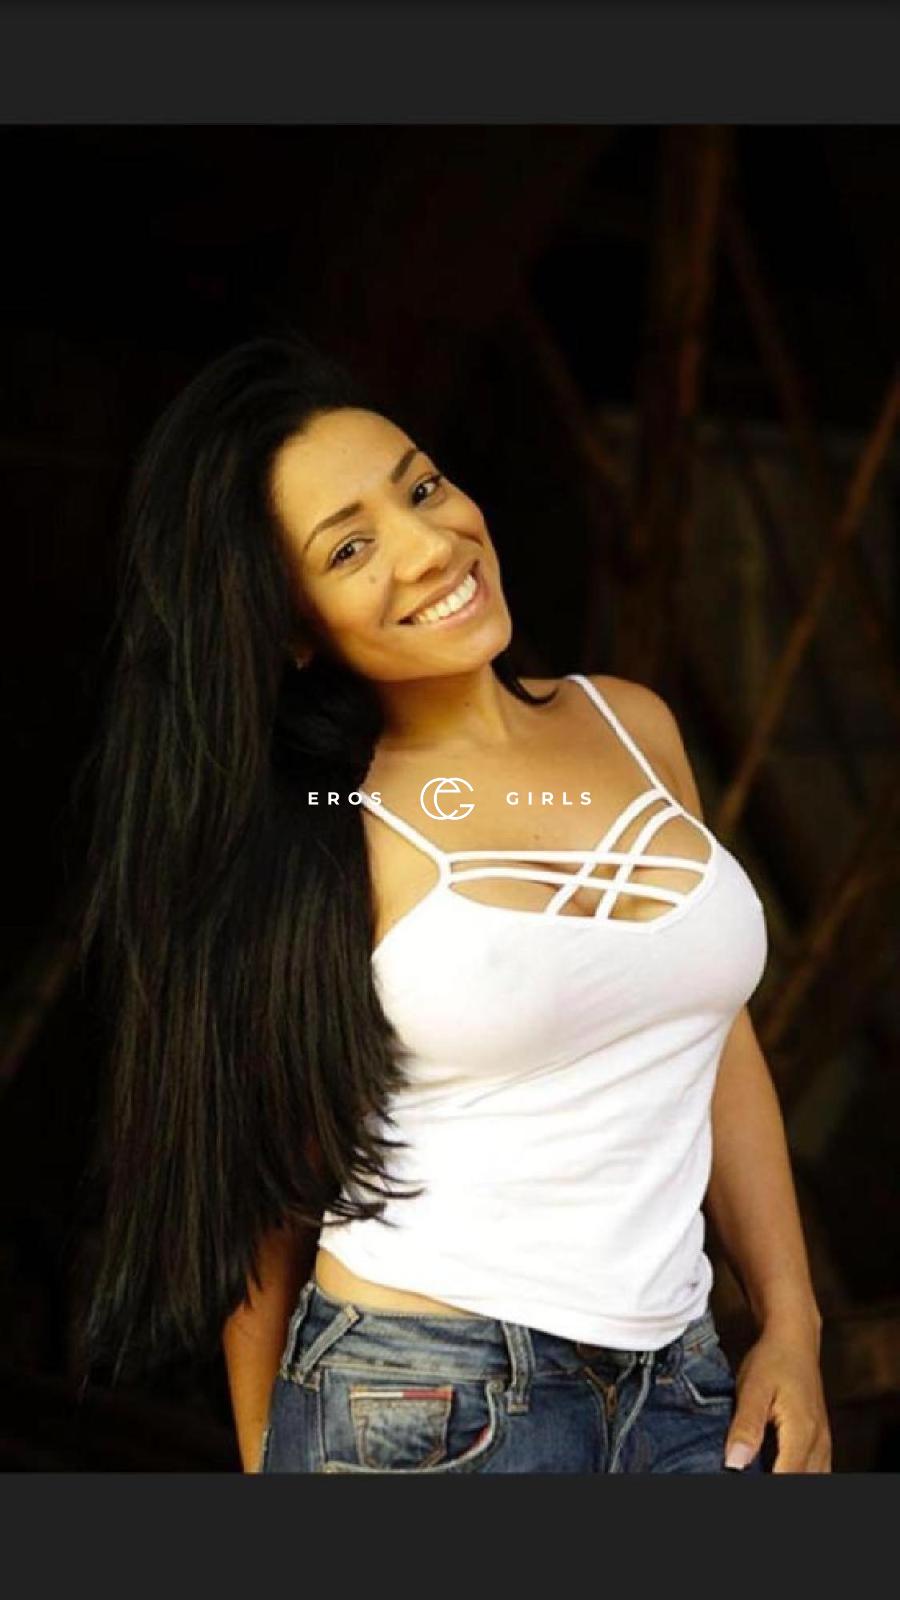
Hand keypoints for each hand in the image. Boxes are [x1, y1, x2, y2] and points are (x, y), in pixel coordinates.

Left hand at [724, 1326, 831, 1472]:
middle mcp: (818, 1443)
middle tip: (747, 1472)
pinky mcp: (820, 1442)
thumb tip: (734, 1464)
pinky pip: (816, 1472)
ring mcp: (823, 1444)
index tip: (742, 1481)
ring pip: (813, 1480)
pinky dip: (797, 1475)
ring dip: (787, 1479)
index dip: (766, 1488)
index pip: (786, 1480)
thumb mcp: (752, 1388)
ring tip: (759, 1471)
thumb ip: (746, 1426)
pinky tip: (774, 1470)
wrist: (795, 1339)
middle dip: (776, 1485)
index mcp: (801, 1433)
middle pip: (802, 1484)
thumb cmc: (772, 1360)